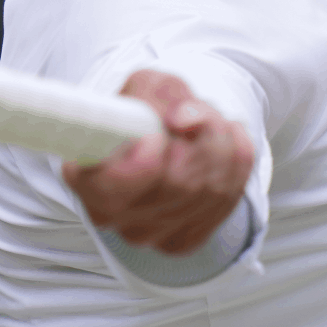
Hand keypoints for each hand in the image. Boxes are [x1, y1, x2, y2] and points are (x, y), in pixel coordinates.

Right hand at [62, 70, 254, 254]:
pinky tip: (223, 139)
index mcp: (89, 180)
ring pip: (211, 189)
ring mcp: (153, 234)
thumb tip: (184, 119)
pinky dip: (237, 157)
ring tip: (209, 120)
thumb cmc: (143, 113)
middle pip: (178, 184)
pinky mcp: (187, 239)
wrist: (160, 137)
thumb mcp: (143, 87)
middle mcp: (117, 217)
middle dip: (200, 134)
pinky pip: (232, 194)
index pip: (115, 188)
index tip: (156, 134)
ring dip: (221, 141)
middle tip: (194, 110)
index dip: (145, 162)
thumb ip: (160, 96)